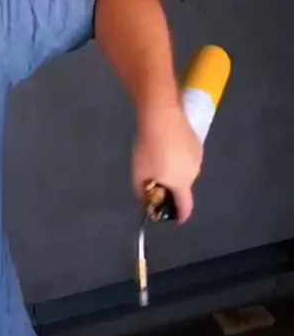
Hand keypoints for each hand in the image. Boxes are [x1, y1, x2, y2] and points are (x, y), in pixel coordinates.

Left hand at [132, 105, 202, 222]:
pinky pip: (187, 158)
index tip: (177, 219)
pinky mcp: (197, 141)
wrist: (161, 115)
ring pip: (186, 172)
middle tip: (156, 183)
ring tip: (159, 162)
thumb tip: (145, 201)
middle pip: (183, 187)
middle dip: (172, 189)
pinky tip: (167, 149)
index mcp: (181, 184)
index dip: (181, 215)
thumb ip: (142, 193)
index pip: (186, 206)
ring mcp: (198, 155)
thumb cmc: (149, 149)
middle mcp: (194, 172)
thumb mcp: (138, 175)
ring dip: (175, 173)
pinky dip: (179, 159)